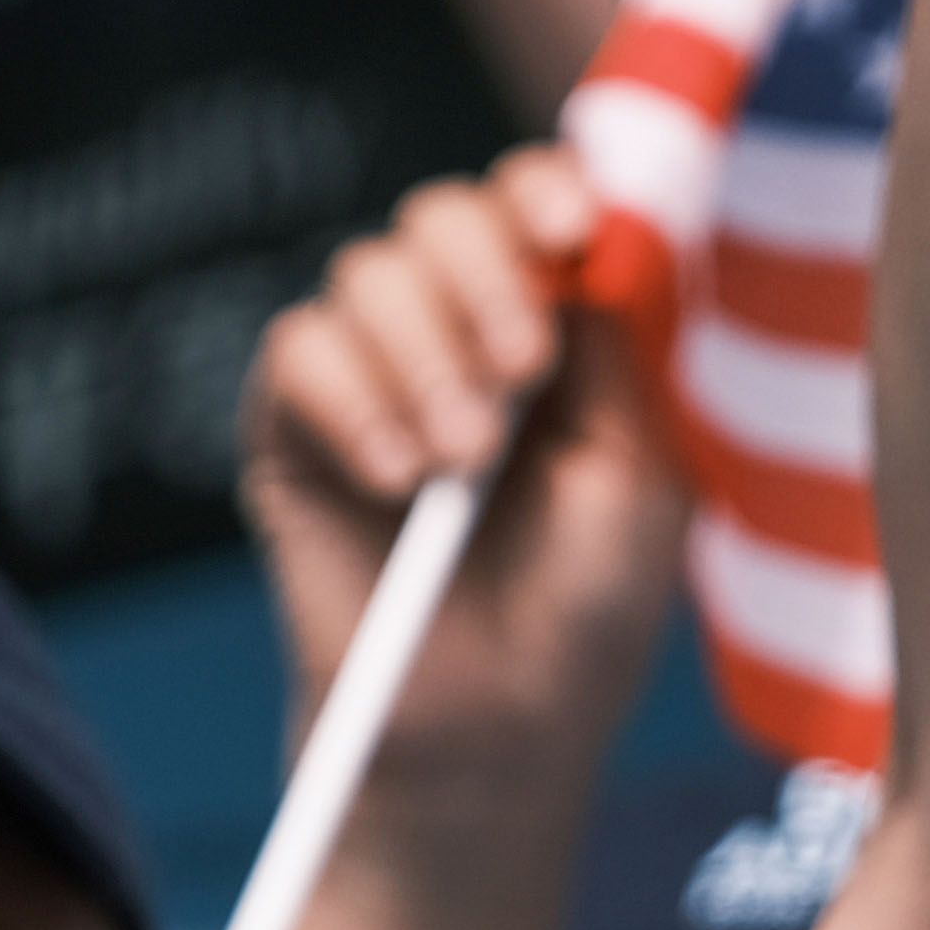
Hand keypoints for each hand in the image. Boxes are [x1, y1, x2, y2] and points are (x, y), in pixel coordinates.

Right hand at [239, 148, 692, 814]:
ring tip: (460, 462)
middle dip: (484, 275)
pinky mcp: (290, 440)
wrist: (488, 740)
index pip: (533, 205)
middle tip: (520, 375)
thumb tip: (585, 235)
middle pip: (441, 215)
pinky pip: (296, 353)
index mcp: (552, 331)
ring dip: (423, 352)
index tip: (573, 229)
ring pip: (365, 272)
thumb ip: (616, 348)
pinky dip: (351, 397)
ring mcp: (366, 383)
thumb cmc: (582, 620)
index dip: (545, 189)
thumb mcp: (639, 473)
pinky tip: (397, 480)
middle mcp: (452, 337)